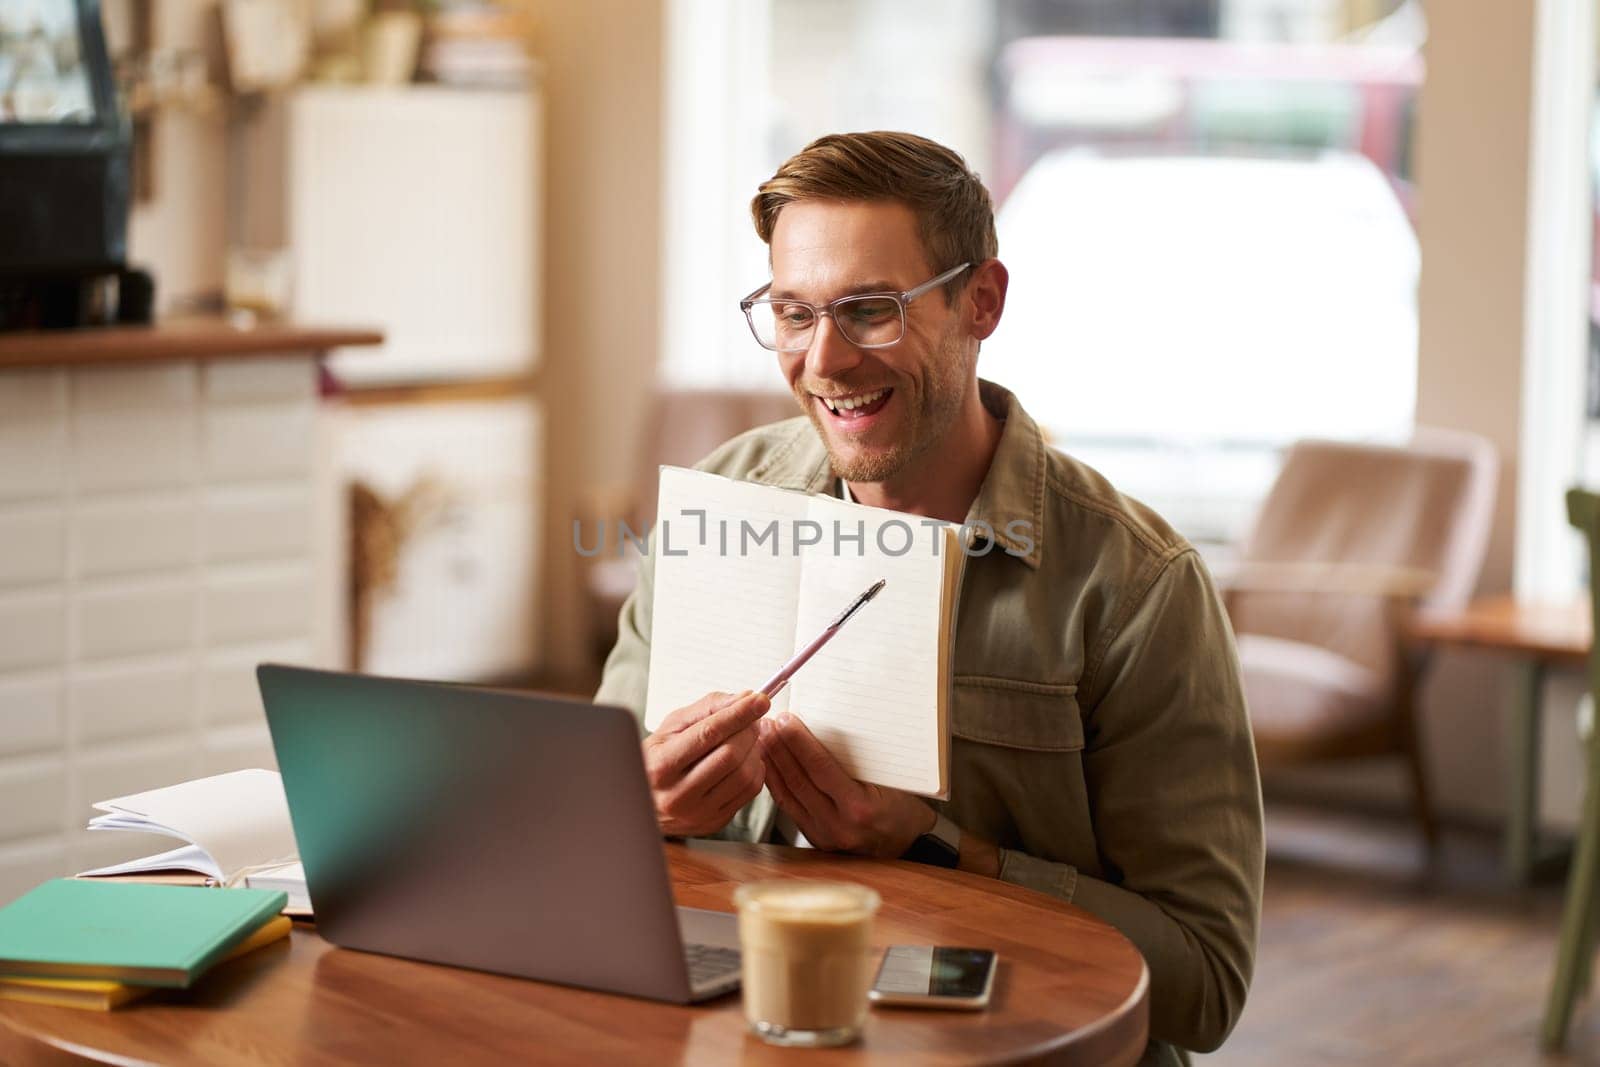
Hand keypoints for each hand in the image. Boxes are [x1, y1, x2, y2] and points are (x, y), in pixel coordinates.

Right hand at [644, 690, 769, 836]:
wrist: (645, 801)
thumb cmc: (659, 758)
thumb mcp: (672, 727)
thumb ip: (708, 708)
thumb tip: (744, 697)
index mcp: (661, 765)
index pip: (708, 734)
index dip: (738, 714)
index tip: (759, 699)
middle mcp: (678, 794)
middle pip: (730, 755)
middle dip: (748, 730)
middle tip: (752, 716)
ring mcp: (697, 812)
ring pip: (744, 775)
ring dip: (755, 749)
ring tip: (748, 737)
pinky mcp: (715, 821)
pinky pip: (749, 791)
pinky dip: (756, 769)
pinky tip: (746, 758)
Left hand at [758, 711, 935, 857]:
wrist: (909, 844)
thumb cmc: (904, 805)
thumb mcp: (890, 779)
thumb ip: (858, 759)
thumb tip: (825, 723)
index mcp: (861, 808)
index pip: (821, 768)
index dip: (799, 742)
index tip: (786, 719)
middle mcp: (840, 826)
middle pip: (799, 780)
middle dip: (779, 748)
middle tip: (766, 723)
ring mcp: (825, 836)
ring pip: (789, 795)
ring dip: (772, 764)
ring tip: (762, 739)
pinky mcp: (816, 839)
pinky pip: (790, 807)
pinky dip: (777, 783)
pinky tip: (768, 765)